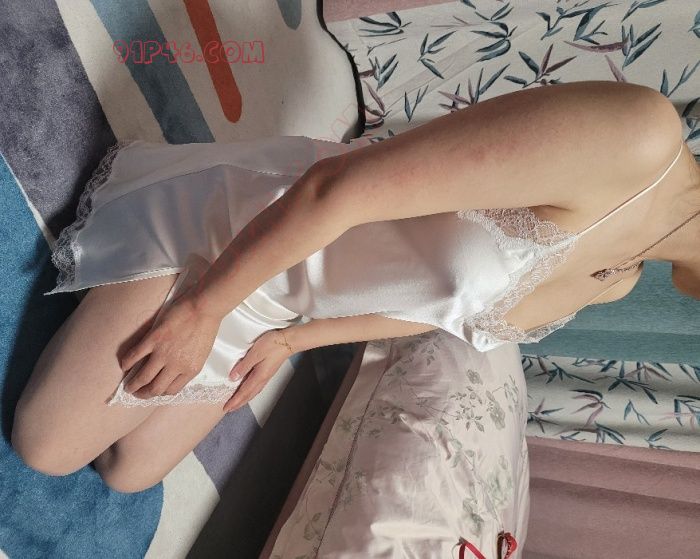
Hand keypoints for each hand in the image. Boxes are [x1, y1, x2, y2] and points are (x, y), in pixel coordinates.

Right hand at [119, 284, 221, 398]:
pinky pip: (135, 356)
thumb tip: (174, 372)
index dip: (160, 392)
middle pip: (156, 388)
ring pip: (144, 377)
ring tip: (127, 386)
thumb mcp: (202, 353)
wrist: (205, 307)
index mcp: (191, 370)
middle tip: (136, 393)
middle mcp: (177, 365)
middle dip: (144, 394)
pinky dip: (127, 363)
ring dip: (133, 385)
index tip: (154, 390)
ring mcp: (164, 353)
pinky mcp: (154, 339)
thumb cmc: (206, 327)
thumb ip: (187, 364)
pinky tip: (124, 365)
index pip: (172, 390)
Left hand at [223, 328, 294, 412]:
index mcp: (259, 376)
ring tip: (237, 403)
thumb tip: (233, 377)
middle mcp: (263, 379)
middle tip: (229, 409)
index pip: (244, 392)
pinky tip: (249, 390)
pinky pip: (257, 387)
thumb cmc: (273, 345)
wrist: (288, 341)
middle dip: (238, 404)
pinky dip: (250, 392)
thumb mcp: (255, 353)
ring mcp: (266, 376)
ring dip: (244, 399)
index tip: (226, 408)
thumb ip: (243, 366)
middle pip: (248, 395)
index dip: (234, 401)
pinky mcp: (268, 372)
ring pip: (253, 392)